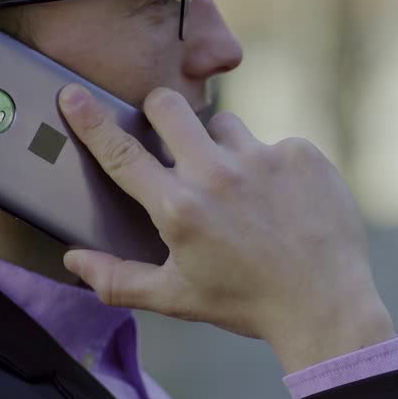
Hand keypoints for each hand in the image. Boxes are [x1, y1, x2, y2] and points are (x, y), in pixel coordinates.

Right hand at [58, 84, 393, 373]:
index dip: (91, 121)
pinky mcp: (300, 153)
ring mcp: (261, 159)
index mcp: (178, 209)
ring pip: (223, 124)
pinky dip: (271, 166)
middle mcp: (216, 175)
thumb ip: (117, 280)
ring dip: (222, 148)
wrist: (325, 305)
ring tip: (240, 191)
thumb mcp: (176, 297)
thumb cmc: (246, 303)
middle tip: (171, 137)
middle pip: (169, 106)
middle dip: (160, 112)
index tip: (72, 93)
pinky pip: (271, 143)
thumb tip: (73, 261)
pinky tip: (282, 202)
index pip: (122, 153)